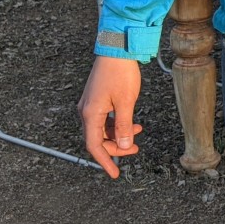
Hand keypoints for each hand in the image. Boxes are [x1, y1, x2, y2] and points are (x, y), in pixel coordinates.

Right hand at [78, 56, 143, 178]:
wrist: (117, 50)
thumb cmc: (121, 73)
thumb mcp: (126, 102)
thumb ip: (124, 126)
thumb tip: (123, 146)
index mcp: (90, 114)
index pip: (95, 146)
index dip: (105, 161)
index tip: (115, 173)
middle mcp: (86, 111)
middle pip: (98, 139)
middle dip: (116, 148)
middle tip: (134, 150)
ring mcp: (91, 105)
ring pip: (102, 130)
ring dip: (118, 135)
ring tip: (137, 133)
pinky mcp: (97, 99)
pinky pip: (105, 119)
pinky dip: (118, 124)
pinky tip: (133, 124)